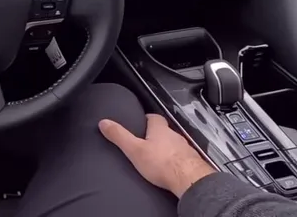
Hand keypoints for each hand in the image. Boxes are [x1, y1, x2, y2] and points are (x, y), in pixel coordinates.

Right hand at [100, 113, 215, 197]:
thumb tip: (103, 122)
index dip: (147, 119)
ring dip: (167, 148)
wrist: (189, 180)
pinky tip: (170, 169)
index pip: (154, 117)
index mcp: (160, 129)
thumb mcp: (134, 149)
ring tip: (157, 157)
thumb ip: (119, 136)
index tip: (140, 122)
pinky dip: (176, 160)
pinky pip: (182, 157)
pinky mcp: (192, 162)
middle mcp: (174, 135)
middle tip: (146, 142)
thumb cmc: (161, 163)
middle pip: (165, 130)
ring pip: (174, 144)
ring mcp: (185, 148)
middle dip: (156, 135)